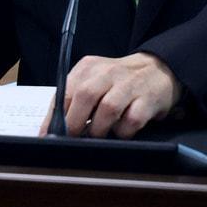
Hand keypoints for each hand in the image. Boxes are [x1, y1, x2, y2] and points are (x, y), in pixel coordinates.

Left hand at [40, 52, 179, 138]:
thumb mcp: (94, 80)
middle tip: (73, 138)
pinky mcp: (147, 100)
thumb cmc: (119, 81)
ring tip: (98, 135)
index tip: (48, 135)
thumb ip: (75, 99)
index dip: (55, 116)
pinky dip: (122, 132)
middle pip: (85, 96)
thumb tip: (54, 128)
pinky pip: (130, 121)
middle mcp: (108, 72)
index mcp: (89, 67)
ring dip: (98, 129)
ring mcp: (129, 85)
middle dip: (75, 122)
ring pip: (107, 109)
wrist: (157, 70)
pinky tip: (121, 131)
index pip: (65, 91)